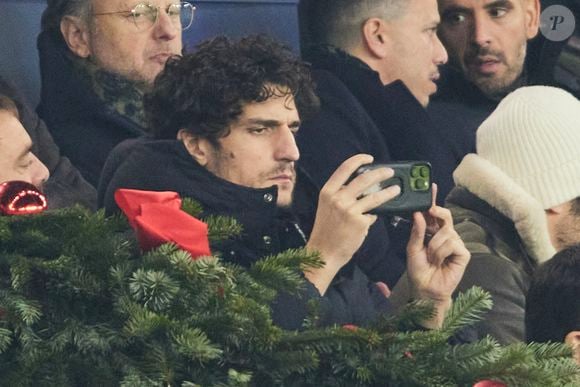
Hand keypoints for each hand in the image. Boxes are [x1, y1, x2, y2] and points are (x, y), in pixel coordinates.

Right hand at [305, 154, 400, 294]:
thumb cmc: (326, 231)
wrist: (323, 252)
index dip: (359, 160)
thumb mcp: (327, 207)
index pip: (345, 168)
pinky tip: (377, 215)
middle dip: (380, 173)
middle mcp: (338, 198)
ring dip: (388, 191)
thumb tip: (361, 187)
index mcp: (328, 191)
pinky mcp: (359, 222)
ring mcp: (349, 210)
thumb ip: (340, 195)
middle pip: (364, 179)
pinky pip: (373, 214)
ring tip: (396, 190)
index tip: (369, 158)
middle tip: (389, 172)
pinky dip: (375, 215)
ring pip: (374, 196)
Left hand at [406, 185, 469, 327]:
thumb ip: (416, 231)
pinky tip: (440, 261)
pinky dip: (442, 252)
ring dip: (434, 246)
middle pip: (445, 216)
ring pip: (446, 232)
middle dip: (438, 212)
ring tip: (431, 258)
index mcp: (431, 232)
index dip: (433, 200)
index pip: (433, 213)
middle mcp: (445, 235)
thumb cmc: (418, 270)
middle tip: (431, 212)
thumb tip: (419, 214)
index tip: (431, 186)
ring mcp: (455, 243)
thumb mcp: (412, 249)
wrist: (425, 289)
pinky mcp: (463, 253)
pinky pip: (452, 243)